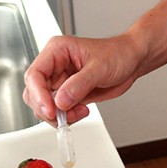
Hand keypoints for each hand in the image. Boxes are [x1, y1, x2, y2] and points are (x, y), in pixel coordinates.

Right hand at [22, 33, 143, 124]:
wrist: (132, 61)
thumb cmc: (118, 54)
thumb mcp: (99, 68)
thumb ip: (79, 85)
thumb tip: (60, 101)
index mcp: (57, 51)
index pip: (35, 75)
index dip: (38, 95)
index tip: (51, 110)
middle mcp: (55, 65)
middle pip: (34, 93)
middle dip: (47, 108)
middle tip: (65, 115)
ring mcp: (60, 80)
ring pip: (44, 105)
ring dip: (59, 115)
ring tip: (79, 111)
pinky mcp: (68, 93)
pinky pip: (57, 110)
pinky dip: (66, 117)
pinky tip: (82, 110)